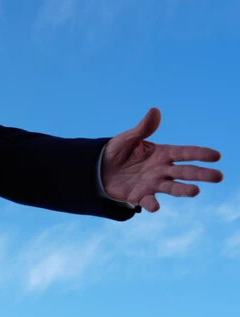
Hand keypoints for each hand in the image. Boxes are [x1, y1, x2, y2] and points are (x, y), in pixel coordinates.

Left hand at [102, 108, 222, 211]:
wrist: (99, 169)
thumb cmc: (117, 151)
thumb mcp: (128, 138)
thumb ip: (143, 128)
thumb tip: (155, 110)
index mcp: (162, 153)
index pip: (185, 153)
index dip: (200, 154)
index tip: (216, 156)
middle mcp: (162, 169)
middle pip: (185, 172)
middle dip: (202, 174)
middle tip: (219, 176)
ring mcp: (152, 184)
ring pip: (172, 187)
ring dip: (183, 190)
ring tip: (195, 191)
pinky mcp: (140, 196)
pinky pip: (148, 201)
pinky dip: (152, 204)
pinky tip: (155, 206)